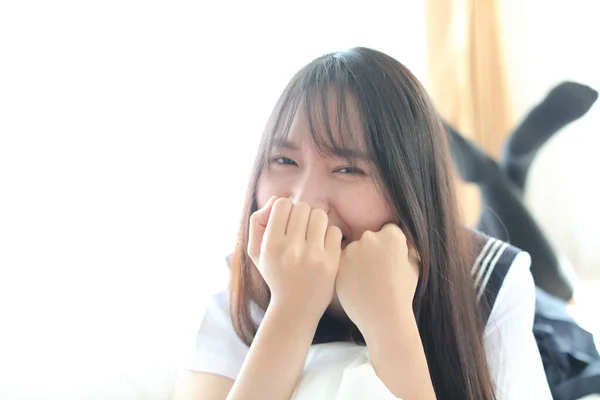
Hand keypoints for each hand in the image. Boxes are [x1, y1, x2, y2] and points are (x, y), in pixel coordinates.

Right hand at [248, 197, 342, 318]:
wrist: (295, 309)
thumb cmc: (275, 276)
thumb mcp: (256, 252)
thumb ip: (257, 222)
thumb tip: (277, 199)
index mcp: (270, 245)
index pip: (282, 204)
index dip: (286, 209)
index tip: (288, 222)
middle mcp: (290, 249)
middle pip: (302, 207)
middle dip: (302, 215)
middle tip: (301, 230)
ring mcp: (312, 256)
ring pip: (320, 215)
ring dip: (317, 222)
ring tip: (313, 235)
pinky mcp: (331, 262)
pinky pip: (334, 231)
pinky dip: (330, 235)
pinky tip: (323, 247)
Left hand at [335, 223, 419, 339]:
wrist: (383, 316)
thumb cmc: (402, 294)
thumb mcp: (415, 267)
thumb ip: (409, 248)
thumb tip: (405, 240)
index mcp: (391, 236)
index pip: (388, 231)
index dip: (389, 246)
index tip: (389, 259)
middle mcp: (370, 238)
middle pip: (369, 238)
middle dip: (372, 250)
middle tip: (376, 271)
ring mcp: (351, 249)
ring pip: (353, 249)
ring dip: (357, 259)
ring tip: (365, 280)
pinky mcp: (337, 262)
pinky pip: (341, 260)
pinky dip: (346, 269)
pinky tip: (355, 283)